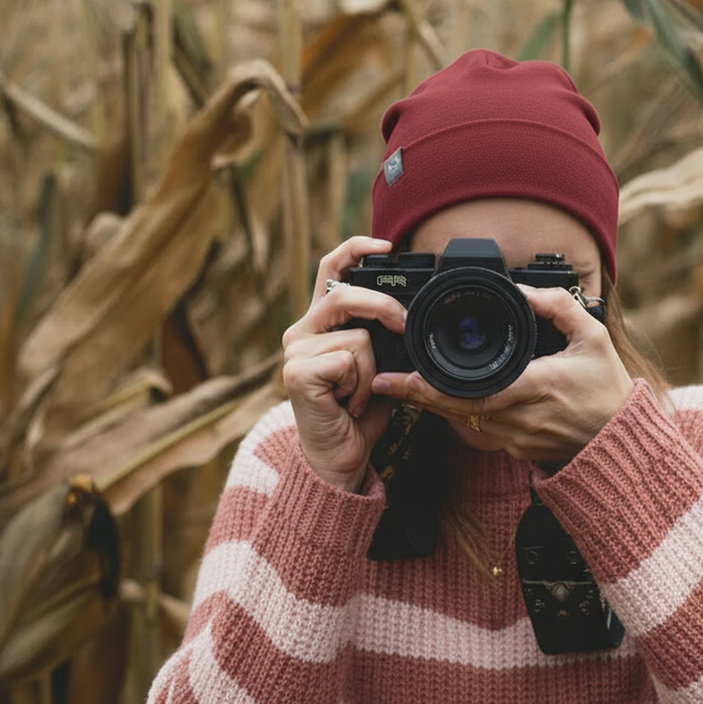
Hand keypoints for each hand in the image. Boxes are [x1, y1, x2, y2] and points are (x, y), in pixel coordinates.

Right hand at [282, 237, 405, 490]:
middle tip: (403, 329)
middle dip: (383, 309)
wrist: (339, 458)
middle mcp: (300, 332)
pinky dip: (362, 386)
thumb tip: (407, 314)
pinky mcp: (297, 373)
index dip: (355, 248)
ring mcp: (294, 352)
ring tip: (358, 394)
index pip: (330, 269)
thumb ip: (382, 337)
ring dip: (372, 371)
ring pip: (357, 336)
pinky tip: (348, 404)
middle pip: (344, 294)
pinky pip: (350, 361)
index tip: (387, 245)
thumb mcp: (377, 366)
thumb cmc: (358, 414)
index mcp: (319, 324)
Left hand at [371, 285, 633, 466]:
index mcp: (540, 387)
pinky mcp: (516, 448)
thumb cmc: (607, 388)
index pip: (478, 389)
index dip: (437, 387)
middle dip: (418, 396)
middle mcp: (523, 417)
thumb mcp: (592, 338)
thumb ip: (559, 307)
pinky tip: (437, 399)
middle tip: (384, 383)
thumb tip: (525, 291)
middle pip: (459, 409)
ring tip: (401, 386)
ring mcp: (518, 436)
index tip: (407, 377)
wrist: (619, 440)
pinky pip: (479, 429)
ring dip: (433, 405)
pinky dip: (457, 414)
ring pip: (464, 421)